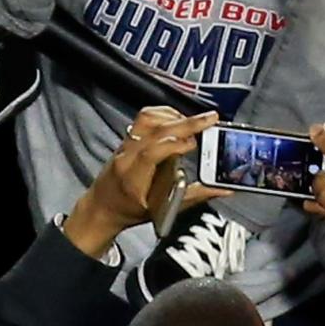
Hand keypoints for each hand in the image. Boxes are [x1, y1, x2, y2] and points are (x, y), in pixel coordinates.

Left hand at [64, 107, 225, 258]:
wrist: (102, 206)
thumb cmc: (130, 211)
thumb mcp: (164, 210)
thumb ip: (195, 197)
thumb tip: (222, 189)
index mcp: (133, 178)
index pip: (152, 152)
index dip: (175, 143)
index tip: (195, 143)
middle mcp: (127, 156)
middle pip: (155, 129)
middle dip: (185, 122)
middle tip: (209, 119)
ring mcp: (125, 144)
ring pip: (148, 118)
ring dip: (174, 115)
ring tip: (194, 122)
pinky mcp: (128, 136)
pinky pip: (145, 117)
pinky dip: (165, 114)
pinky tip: (178, 120)